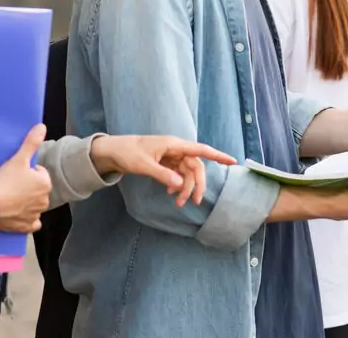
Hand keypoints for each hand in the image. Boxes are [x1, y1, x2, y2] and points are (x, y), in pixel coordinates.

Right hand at [0, 124, 51, 232]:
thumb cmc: (4, 181)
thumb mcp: (18, 159)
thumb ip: (31, 142)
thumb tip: (42, 127)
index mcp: (45, 184)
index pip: (39, 174)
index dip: (27, 173)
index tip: (15, 174)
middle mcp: (44, 201)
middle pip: (37, 190)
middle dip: (27, 187)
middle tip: (11, 185)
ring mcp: (35, 215)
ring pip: (34, 206)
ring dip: (26, 203)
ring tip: (10, 198)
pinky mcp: (25, 227)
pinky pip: (30, 223)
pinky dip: (25, 219)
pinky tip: (16, 214)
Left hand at [89, 136, 235, 207]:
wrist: (114, 151)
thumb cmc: (128, 153)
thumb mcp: (144, 165)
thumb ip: (162, 174)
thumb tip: (179, 184)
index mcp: (174, 144)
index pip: (201, 150)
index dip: (218, 156)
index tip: (233, 162)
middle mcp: (176, 149)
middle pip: (196, 166)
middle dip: (197, 184)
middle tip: (195, 201)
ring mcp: (171, 156)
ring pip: (187, 173)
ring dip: (185, 188)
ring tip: (179, 203)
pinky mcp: (166, 162)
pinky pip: (178, 174)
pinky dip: (177, 185)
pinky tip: (171, 193)